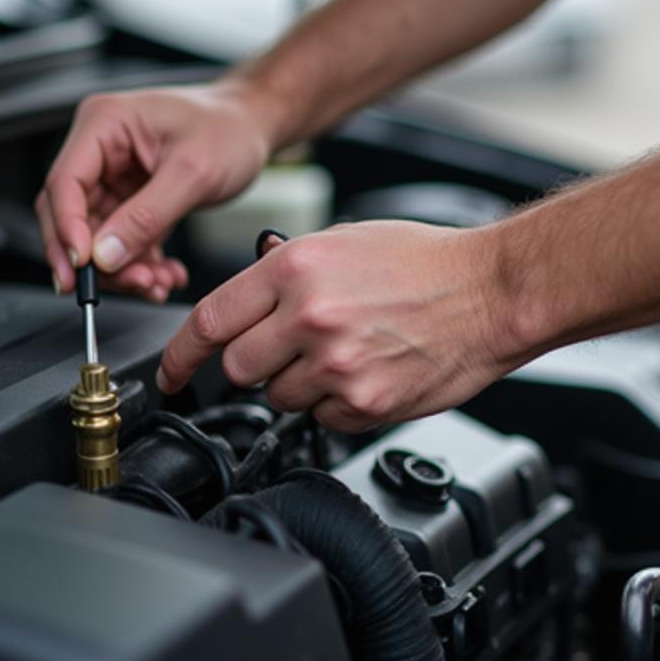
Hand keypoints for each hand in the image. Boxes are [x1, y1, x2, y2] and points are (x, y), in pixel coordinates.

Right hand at [35, 79, 272, 299]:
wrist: (252, 127)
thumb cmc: (228, 128)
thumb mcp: (192, 173)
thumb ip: (146, 216)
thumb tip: (104, 254)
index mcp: (104, 123)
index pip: (64, 183)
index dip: (67, 229)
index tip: (83, 266)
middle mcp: (100, 149)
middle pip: (71, 215)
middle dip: (95, 259)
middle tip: (127, 284)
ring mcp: (113, 175)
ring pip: (95, 236)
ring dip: (121, 268)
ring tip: (155, 284)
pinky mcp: (128, 198)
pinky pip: (119, 241)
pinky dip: (138, 264)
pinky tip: (163, 276)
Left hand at [156, 220, 521, 430]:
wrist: (490, 291)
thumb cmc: (422, 261)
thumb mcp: (339, 242)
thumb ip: (282, 274)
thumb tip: (242, 309)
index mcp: (294, 268)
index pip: (209, 320)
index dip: (179, 353)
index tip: (170, 372)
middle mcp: (308, 316)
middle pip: (237, 368)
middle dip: (252, 363)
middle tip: (286, 348)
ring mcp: (336, 364)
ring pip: (278, 397)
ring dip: (297, 383)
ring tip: (341, 353)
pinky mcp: (364, 403)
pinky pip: (322, 418)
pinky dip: (335, 402)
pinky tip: (366, 371)